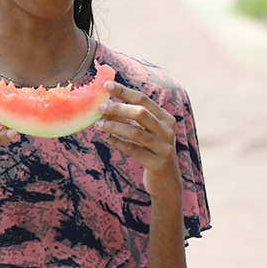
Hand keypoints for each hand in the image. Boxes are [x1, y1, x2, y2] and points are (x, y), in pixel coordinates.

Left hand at [96, 82, 181, 199]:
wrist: (166, 181)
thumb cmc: (152, 152)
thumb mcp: (145, 133)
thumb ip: (130, 119)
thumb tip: (106, 106)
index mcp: (166, 118)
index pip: (144, 99)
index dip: (124, 91)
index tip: (107, 85)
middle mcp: (168, 131)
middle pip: (140, 113)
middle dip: (118, 108)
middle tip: (100, 107)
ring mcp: (164, 147)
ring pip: (135, 132)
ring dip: (114, 126)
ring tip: (98, 124)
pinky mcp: (157, 163)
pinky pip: (132, 149)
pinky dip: (117, 142)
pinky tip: (105, 137)